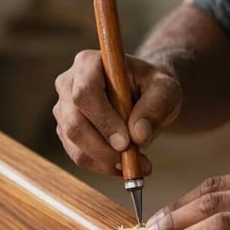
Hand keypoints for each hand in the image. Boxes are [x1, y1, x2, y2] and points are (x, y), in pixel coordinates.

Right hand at [53, 48, 181, 175]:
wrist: (145, 94)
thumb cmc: (153, 86)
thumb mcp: (166, 89)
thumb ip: (156, 106)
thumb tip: (138, 135)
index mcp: (88, 64)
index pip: (85, 94)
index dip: (103, 121)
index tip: (126, 142)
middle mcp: (68, 84)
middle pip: (74, 124)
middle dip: (103, 149)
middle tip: (132, 160)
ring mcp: (64, 110)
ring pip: (75, 145)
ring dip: (106, 161)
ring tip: (138, 164)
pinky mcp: (66, 132)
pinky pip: (79, 156)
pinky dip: (103, 166)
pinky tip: (126, 164)